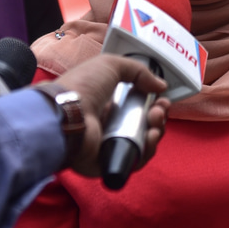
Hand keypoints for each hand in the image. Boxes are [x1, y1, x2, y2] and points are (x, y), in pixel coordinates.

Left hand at [54, 54, 169, 176]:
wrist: (66, 113)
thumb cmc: (84, 86)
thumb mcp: (111, 65)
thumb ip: (138, 71)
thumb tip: (161, 85)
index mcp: (107, 103)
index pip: (137, 106)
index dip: (153, 103)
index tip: (162, 99)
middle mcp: (109, 124)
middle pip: (144, 125)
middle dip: (158, 117)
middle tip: (158, 111)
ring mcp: (108, 144)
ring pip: (143, 143)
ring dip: (155, 132)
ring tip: (154, 123)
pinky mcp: (108, 162)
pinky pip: (134, 160)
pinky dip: (146, 151)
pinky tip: (150, 138)